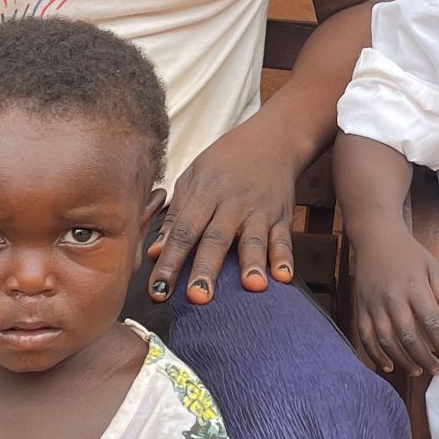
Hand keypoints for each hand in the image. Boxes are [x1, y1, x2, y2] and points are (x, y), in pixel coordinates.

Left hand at [149, 118, 296, 306]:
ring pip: (253, 240)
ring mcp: (259, 211)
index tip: (159, 290)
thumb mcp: (193, 178)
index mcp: (204, 194)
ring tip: (251, 286)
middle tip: (198, 298)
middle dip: (207, 269)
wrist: (272, 139)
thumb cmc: (225, 161)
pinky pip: (284, 239)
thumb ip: (175, 216)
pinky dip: (284, 258)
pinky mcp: (282, 216)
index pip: (183, 232)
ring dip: (251, 264)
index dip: (170, 261)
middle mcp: (231, 204)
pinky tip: (283, 277)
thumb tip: (154, 252)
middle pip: (216, 239)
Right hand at [347, 227, 438, 379]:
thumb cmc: (409, 254)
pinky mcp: (360, 308)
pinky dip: (376, 355)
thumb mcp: (434, 268)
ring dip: (403, 361)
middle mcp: (392, 297)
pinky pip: (365, 337)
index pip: (432, 323)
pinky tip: (389, 366)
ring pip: (387, 341)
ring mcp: (373, 304)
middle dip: (425, 358)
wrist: (376, 238)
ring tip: (418, 371)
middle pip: (409, 336)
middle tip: (437, 370)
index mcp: (415, 287)